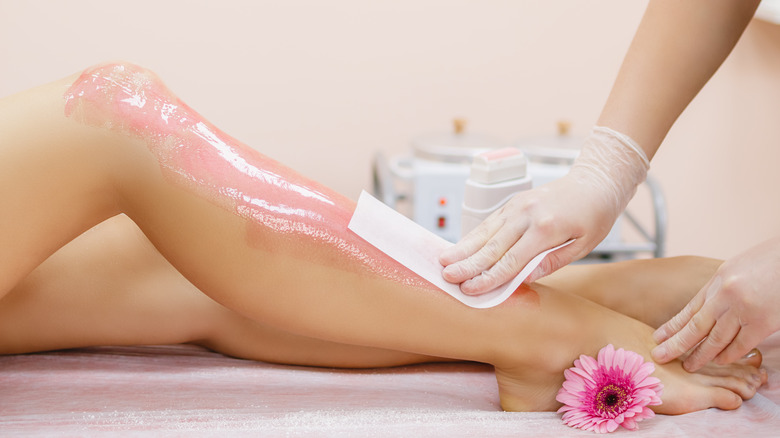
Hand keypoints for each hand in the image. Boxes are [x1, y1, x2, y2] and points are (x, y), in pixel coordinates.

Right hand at [439, 127, 649, 294]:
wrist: (596, 182)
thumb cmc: (594, 216)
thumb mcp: (582, 245)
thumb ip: (551, 261)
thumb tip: (523, 277)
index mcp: (546, 228)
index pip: (511, 260)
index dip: (489, 277)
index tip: (471, 289)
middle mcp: (527, 214)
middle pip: (491, 246)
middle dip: (467, 264)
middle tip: (447, 277)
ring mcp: (517, 205)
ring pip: (485, 232)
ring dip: (463, 248)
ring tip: (444, 261)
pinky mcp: (513, 202)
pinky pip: (490, 222)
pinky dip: (474, 236)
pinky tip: (460, 246)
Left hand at [652, 238, 779, 370]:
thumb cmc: (773, 260)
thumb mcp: (740, 267)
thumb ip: (725, 287)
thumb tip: (714, 304)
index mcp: (719, 279)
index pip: (690, 308)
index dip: (673, 325)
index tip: (659, 337)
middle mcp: (726, 294)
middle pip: (696, 326)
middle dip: (676, 344)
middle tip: (660, 356)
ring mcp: (744, 309)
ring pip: (716, 339)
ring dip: (701, 355)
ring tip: (689, 366)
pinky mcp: (764, 322)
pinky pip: (741, 344)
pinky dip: (729, 354)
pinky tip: (719, 361)